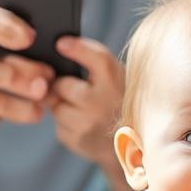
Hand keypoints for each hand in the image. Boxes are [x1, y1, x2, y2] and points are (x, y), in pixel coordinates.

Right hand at [0, 7, 52, 145]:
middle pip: (5, 72)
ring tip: (38, 107)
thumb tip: (38, 46)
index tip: (31, 38)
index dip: (11, 27)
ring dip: (28, 107)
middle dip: (34, 78)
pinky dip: (1, 119)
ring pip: (3, 102)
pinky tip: (4, 115)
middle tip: (48, 82)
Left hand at [48, 37, 125, 174]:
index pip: (97, 58)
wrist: (135, 147)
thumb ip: (95, 62)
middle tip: (75, 88)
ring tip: (82, 108)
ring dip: (62, 104)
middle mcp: (101, 103)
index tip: (61, 43)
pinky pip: (59, 125)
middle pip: (60, 84)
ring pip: (55, 105)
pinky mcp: (76, 140)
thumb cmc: (121, 104)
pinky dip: (66, 123)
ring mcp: (87, 124)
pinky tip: (83, 124)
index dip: (76, 48)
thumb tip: (61, 46)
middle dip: (62, 85)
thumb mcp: (119, 78)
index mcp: (116, 83)